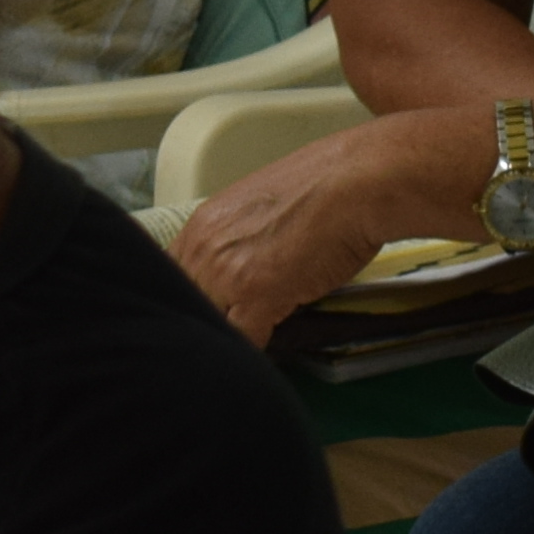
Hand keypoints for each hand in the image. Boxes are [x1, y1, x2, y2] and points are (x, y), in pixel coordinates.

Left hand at [171, 128, 436, 345]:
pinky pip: (243, 340)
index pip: (175, 277)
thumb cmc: (325, 188)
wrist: (358, 183)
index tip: (214, 310)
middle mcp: (205, 247)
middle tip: (232, 332)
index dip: (196, 298)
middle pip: (187, 304)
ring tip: (250, 344)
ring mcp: (228, 273)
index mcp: (203, 225)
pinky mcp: (258, 295)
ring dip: (229, 337)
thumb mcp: (261, 208)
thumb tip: (244, 268)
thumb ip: (239, 240)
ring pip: (210, 324)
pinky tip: (270, 348)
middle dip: (209, 320)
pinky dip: (255, 350)